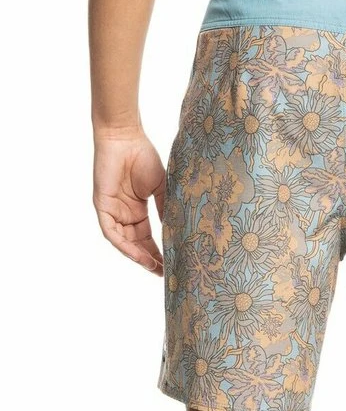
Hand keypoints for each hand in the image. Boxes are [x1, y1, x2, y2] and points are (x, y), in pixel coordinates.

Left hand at [93, 129, 165, 274]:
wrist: (125, 137)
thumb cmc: (143, 156)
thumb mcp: (161, 188)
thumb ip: (165, 208)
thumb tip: (177, 231)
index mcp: (137, 210)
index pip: (147, 238)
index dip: (158, 252)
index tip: (171, 265)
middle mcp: (124, 214)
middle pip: (136, 244)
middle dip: (149, 260)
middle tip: (164, 273)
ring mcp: (113, 211)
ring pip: (124, 242)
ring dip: (138, 256)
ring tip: (153, 267)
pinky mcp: (103, 206)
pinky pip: (111, 232)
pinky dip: (124, 245)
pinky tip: (137, 255)